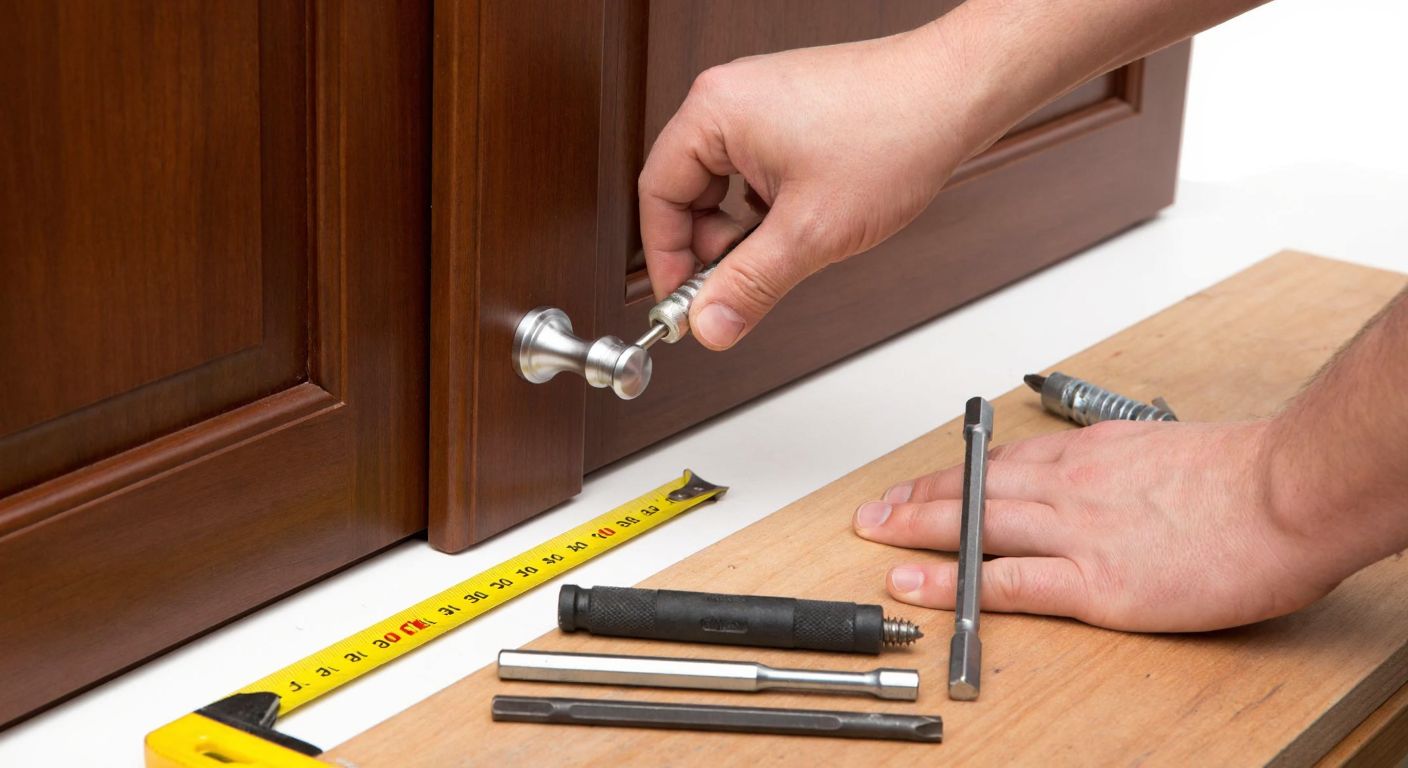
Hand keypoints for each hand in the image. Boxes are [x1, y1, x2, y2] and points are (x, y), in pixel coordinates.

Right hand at [638, 29, 975, 349]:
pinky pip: (753, 170)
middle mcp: (730, 97)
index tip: (685, 303)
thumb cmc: (895, 133)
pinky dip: (768, 207)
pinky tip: (803, 223)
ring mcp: (760, 102)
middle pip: (685, 191)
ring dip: (743, 230)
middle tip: (737, 284)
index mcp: (715, 111)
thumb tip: (709, 324)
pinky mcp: (789, 112)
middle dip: (710, 247)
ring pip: (723, 185)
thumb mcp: (810, 232)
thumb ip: (749, 284)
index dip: (667, 259)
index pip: (656, 195)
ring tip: (785, 247)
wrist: (957, 93)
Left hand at [852, 420, 1349, 631]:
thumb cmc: (1246, 475)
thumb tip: (1110, 481)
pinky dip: (954, 583)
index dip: (950, 478)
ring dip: (917, 532)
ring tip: (874, 537)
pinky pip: (1005, 581)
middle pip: (973, 490)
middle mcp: (1070, 487)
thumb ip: (1124, 469)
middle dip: (916, 502)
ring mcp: (1076, 534)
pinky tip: (917, 583)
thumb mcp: (1166, 451)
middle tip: (873, 511)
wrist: (1286, 493)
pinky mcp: (1096, 584)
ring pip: (975, 527)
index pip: (999, 465)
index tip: (918, 486)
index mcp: (1090, 457)